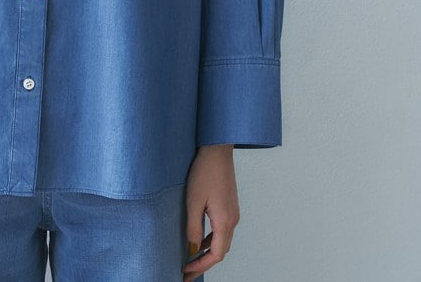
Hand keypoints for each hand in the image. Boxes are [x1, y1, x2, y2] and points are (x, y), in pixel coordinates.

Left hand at [183, 144, 239, 280]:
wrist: (218, 150)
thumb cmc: (205, 172)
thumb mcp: (193, 201)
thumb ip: (193, 227)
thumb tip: (192, 249)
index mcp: (224, 221)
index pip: (216, 254)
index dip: (201, 266)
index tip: (187, 272)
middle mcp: (233, 220)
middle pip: (221, 251)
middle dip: (204, 263)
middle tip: (187, 270)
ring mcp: (233, 213)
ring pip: (222, 241)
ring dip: (208, 252)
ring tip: (191, 258)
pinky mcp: (230, 206)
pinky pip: (222, 230)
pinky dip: (211, 239)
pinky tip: (199, 239)